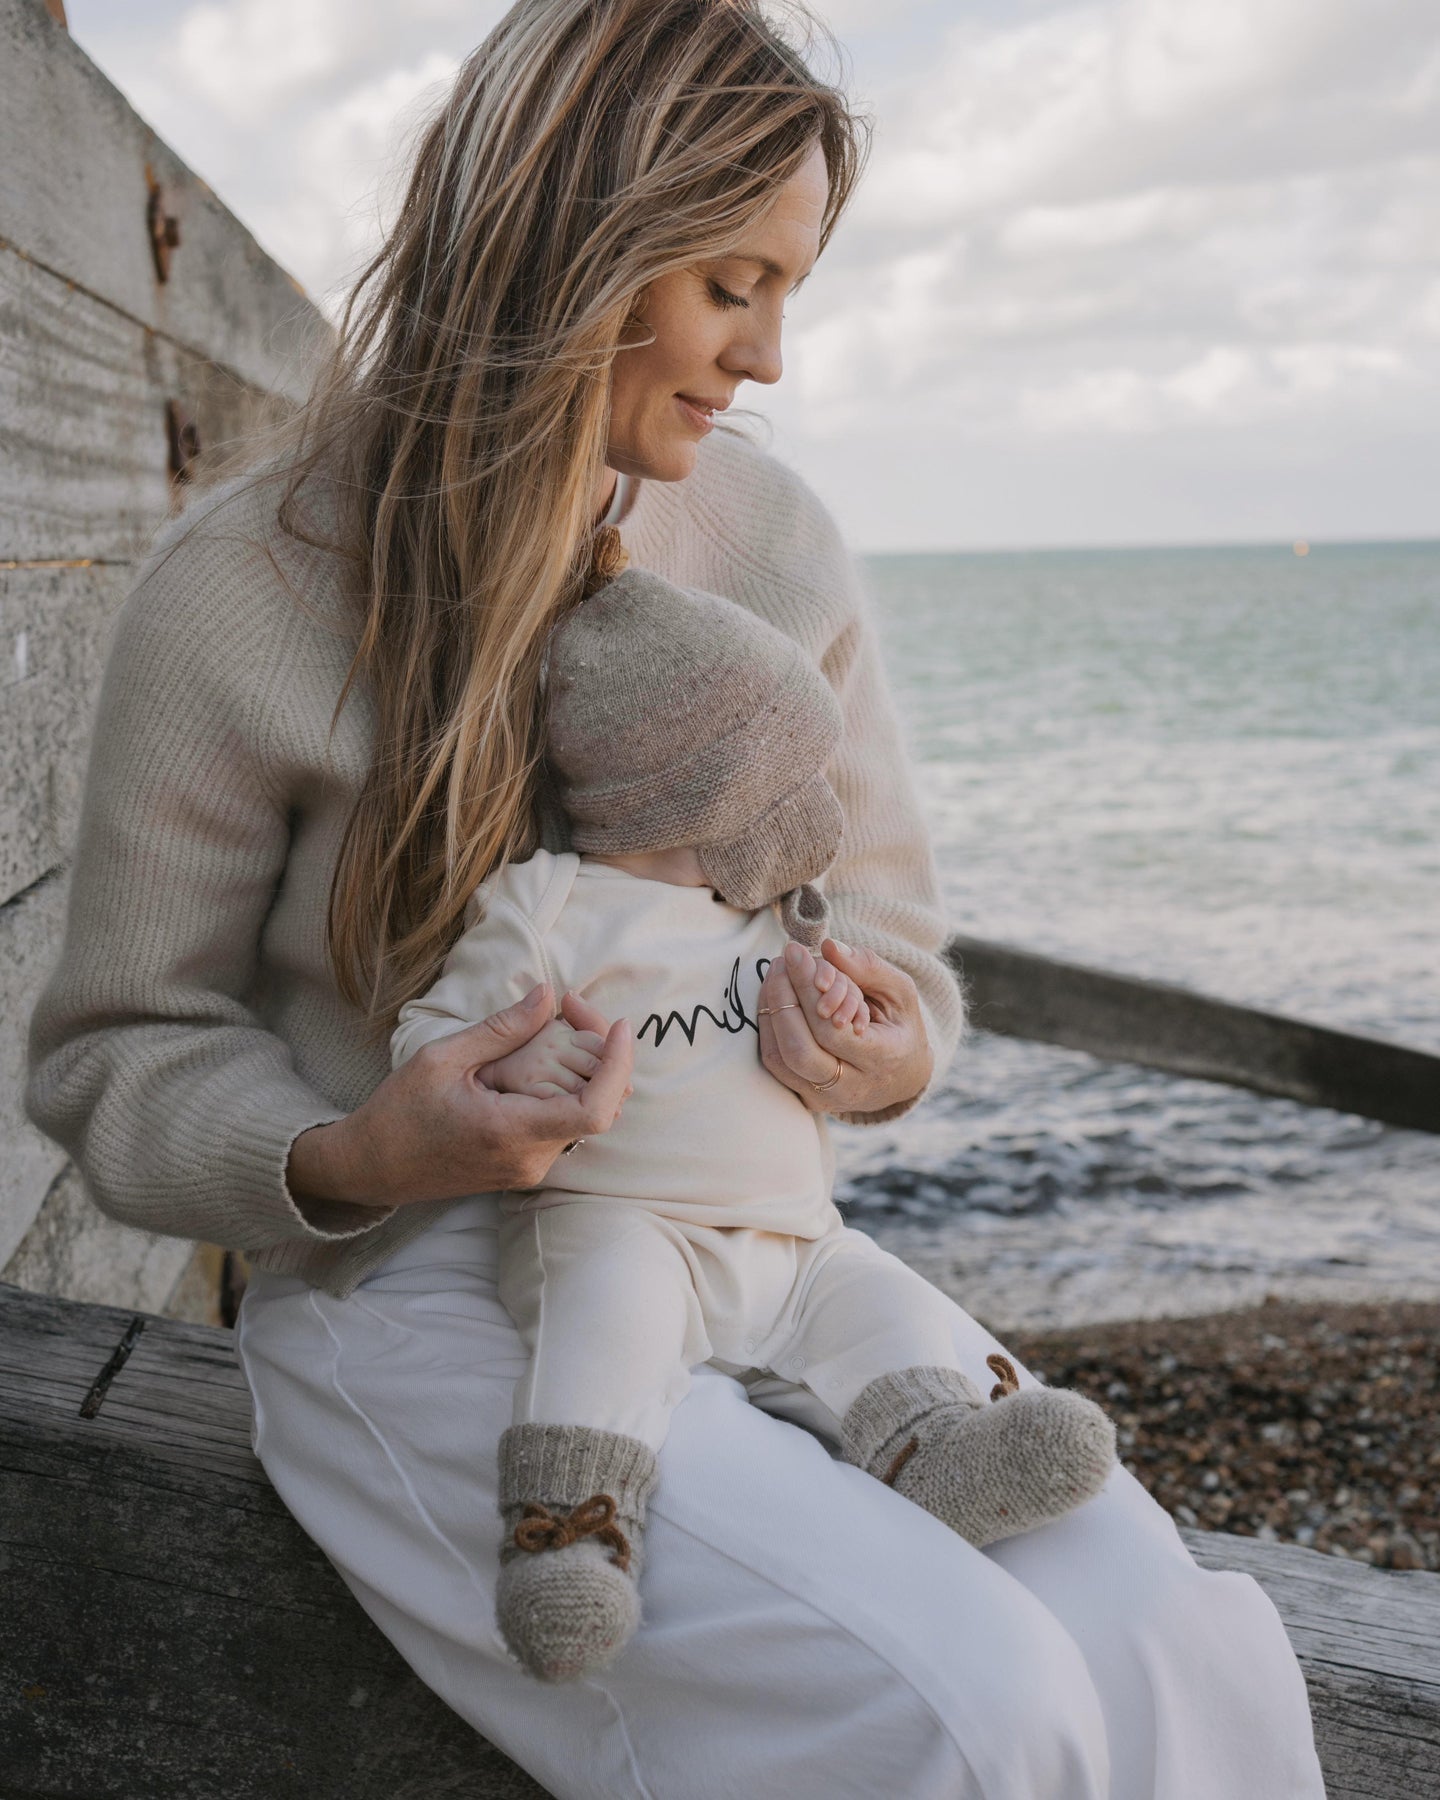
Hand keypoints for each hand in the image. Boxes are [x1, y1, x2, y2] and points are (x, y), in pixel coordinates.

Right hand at [287, 982, 633, 1210]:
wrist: (372, 1167)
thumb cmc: (399, 1113)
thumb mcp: (442, 1059)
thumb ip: (502, 1030)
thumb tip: (548, 996)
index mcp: (511, 1133)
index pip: (596, 1110)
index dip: (619, 1065)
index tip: (619, 1026)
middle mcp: (530, 1160)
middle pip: (602, 1109)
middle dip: (606, 1055)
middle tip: (574, 1008)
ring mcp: (530, 1169)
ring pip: (588, 1118)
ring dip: (590, 1070)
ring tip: (565, 1022)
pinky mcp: (525, 1166)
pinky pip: (567, 1125)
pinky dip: (572, 1087)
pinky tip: (550, 1054)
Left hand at [757, 938, 931, 1116]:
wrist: (902, 1077)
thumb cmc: (900, 1027)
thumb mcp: (900, 992)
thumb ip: (869, 967)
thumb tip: (829, 947)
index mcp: (882, 1061)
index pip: (831, 1031)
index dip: (807, 990)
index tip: (796, 954)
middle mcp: (851, 1088)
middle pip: (798, 1050)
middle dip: (782, 1000)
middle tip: (780, 962)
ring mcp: (825, 1099)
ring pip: (779, 1061)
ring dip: (769, 1011)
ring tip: (775, 975)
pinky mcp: (806, 1099)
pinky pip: (775, 1065)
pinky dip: (769, 1028)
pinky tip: (773, 998)